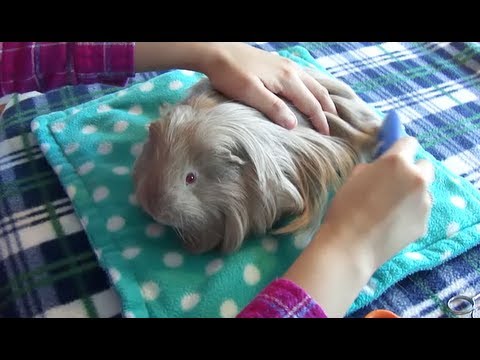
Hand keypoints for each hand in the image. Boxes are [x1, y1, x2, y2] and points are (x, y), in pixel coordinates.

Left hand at [201, 43, 335, 133]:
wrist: (217, 51)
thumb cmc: (231, 73)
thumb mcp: (250, 92)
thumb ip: (272, 107)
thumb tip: (293, 124)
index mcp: (287, 78)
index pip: (310, 103)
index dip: (320, 120)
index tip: (326, 135)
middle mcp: (291, 70)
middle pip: (317, 91)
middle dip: (327, 109)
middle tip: (333, 125)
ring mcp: (286, 65)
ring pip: (312, 83)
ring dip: (321, 98)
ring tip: (326, 111)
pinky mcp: (278, 64)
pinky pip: (303, 77)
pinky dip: (311, 89)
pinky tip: (307, 94)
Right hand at [283, 137, 433, 316]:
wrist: (350, 246)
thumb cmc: (345, 208)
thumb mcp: (353, 178)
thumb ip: (373, 168)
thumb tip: (380, 168)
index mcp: (397, 162)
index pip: (409, 142)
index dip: (399, 148)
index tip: (391, 156)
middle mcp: (417, 178)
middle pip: (424, 165)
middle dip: (411, 169)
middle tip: (393, 182)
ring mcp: (424, 202)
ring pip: (423, 190)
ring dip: (412, 192)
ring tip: (390, 207)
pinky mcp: (425, 222)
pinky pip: (420, 210)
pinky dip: (410, 212)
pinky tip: (392, 223)